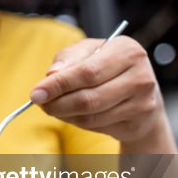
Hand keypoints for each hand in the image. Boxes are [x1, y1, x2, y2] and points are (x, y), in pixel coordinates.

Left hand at [29, 35, 166, 145]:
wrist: (141, 91)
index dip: (59, 84)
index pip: (87, 72)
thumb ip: (69, 58)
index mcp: (127, 51)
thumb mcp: (90, 51)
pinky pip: (97, 127)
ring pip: (91, 116)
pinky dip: (77, 122)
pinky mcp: (137, 123)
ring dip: (65, 114)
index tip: (35, 93)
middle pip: (89, 98)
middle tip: (40, 103)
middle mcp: (140, 76)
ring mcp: (142, 102)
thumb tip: (51, 74)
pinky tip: (72, 114)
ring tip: (54, 107)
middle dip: (58, 103)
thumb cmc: (109, 66)